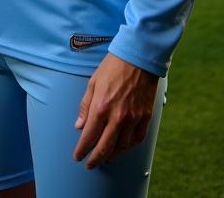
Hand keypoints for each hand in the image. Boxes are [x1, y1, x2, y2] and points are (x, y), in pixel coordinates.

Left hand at [73, 53, 158, 167]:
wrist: (137, 58)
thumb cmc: (112, 68)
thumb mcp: (92, 83)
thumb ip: (85, 107)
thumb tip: (79, 126)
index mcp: (101, 107)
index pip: (89, 136)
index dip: (82, 149)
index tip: (78, 155)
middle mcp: (118, 116)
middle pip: (105, 146)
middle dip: (95, 158)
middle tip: (90, 164)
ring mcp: (133, 118)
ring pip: (122, 146)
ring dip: (112, 155)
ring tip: (106, 158)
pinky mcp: (145, 117)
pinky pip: (137, 139)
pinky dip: (129, 147)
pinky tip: (122, 148)